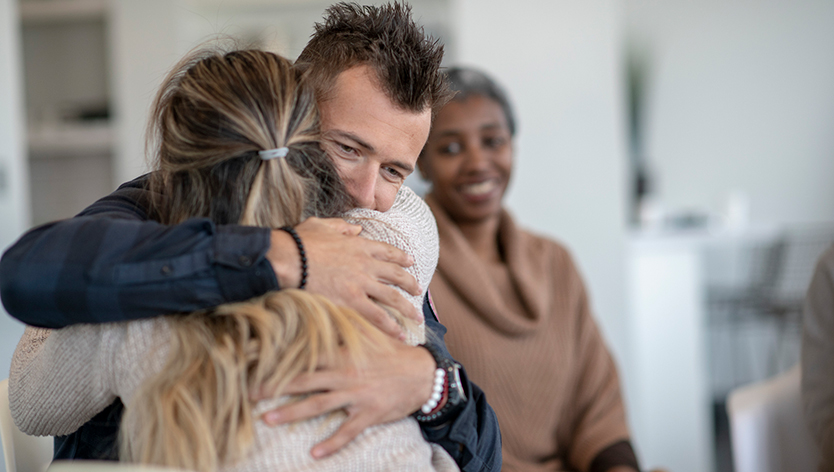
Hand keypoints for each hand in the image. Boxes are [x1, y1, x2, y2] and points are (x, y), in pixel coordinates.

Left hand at [259, 342, 435, 458]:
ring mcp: (356, 395)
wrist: (422, 373)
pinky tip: (315, 453)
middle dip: (274, 387)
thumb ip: (345, 325)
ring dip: (292, 413)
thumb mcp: (369, 334)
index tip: (254, 357)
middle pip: (304, 381)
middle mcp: (344, 374)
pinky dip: (332, 443)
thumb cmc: (392, 353)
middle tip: (248, 392)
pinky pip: (347, 431)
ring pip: (318, 405)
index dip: (279, 355)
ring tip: (268, 420)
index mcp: (342, 354)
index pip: (304, 353)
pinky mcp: (369, 413)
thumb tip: (322, 308)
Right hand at [268, 217, 421, 338]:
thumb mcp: (323, 225)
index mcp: (359, 245)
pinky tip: (400, 335)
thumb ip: (343, 227)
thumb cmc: (300, 242)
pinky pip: (377, 316)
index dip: (401, 257)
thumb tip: (357, 227)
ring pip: (393, 298)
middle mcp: (366, 264)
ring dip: (408, 309)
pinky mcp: (352, 302)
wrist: (289, 258)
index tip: (410, 261)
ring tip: (418, 318)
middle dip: (411, 284)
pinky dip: (391, 327)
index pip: (387, 251)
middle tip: (418, 290)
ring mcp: (361, 284)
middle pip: (396, 275)